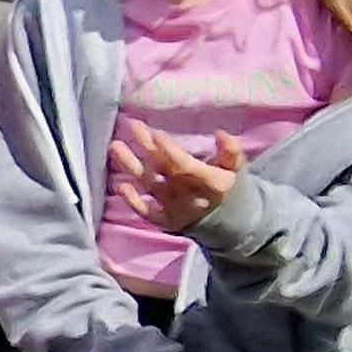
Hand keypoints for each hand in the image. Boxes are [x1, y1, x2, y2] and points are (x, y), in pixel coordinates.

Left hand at [109, 123, 242, 234]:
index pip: (186, 166)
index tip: (156, 133)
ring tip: (115, 146)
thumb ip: (230, 152)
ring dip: (132, 166)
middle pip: (165, 169)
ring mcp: (176, 210)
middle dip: (148, 147)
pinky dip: (133, 201)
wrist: (230, 225)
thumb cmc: (228, 188)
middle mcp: (191, 197)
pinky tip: (120, 186)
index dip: (170, 150)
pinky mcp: (166, 222)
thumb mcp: (235, 169)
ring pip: (151, 185)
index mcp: (211, 183)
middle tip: (133, 126)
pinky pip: (147, 212)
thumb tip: (220, 133)